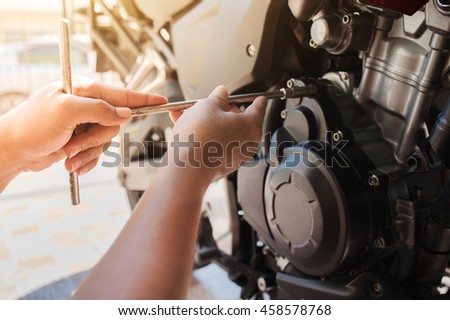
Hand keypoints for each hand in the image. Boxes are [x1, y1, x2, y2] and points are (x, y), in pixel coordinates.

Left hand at [0, 77, 166, 176]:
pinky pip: (98, 153)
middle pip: (114, 123)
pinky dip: (86, 160)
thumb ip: (99, 109)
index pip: (120, 94)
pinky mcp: (82, 140)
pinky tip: (72, 162)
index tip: (162, 100)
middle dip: (95, 138)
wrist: (13, 150)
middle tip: (73, 142)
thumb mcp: (66, 112)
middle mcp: (86, 105)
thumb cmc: (31, 126)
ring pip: (106, 140)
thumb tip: (125, 113)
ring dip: (88, 151)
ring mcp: (84, 123)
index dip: (143, 98)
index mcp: (83, 90)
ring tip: (67, 153)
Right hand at [168, 85, 265, 180]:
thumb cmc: (200, 138)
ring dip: (209, 123)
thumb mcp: (207, 106)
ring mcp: (235, 156)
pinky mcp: (222, 165)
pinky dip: (205, 136)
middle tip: (210, 104)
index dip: (257, 100)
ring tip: (189, 114)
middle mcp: (247, 143)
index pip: (259, 108)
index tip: (260, 98)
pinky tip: (187, 128)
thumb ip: (217, 98)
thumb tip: (221, 93)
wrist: (187, 168)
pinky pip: (215, 145)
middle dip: (223, 111)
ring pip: (223, 133)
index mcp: (251, 126)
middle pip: (238, 121)